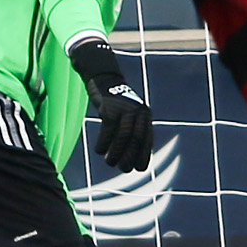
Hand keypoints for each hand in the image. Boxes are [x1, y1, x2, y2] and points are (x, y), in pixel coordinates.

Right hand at [68, 33, 152, 173]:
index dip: (144, 155)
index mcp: (145, 115)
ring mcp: (124, 108)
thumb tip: (131, 159)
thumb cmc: (114, 103)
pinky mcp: (110, 107)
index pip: (147, 139)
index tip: (138, 169)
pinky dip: (103, 143)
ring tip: (110, 162)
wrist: (102, 77)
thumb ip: (132, 131)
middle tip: (123, 169)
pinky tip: (99, 151)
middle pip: (136, 139)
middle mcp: (138, 111)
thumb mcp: (127, 115)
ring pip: (123, 136)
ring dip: (116, 153)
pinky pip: (108, 130)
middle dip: (130, 157)